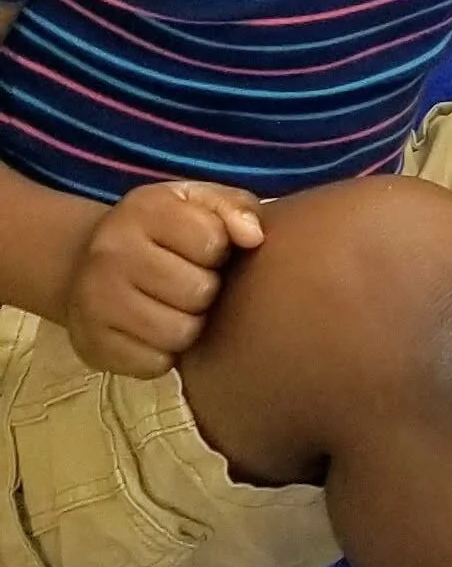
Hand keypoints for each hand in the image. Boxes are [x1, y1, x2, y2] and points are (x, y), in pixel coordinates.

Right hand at [61, 179, 264, 379]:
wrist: (82, 265)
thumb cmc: (158, 232)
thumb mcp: (196, 203)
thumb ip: (235, 208)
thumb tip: (254, 238)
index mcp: (143, 209)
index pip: (212, 240)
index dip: (218, 250)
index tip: (202, 250)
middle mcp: (112, 251)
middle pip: (198, 291)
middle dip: (203, 290)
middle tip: (187, 283)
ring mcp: (96, 300)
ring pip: (179, 333)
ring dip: (187, 325)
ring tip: (173, 307)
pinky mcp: (94, 344)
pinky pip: (156, 364)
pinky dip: (162, 353)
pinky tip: (151, 331)